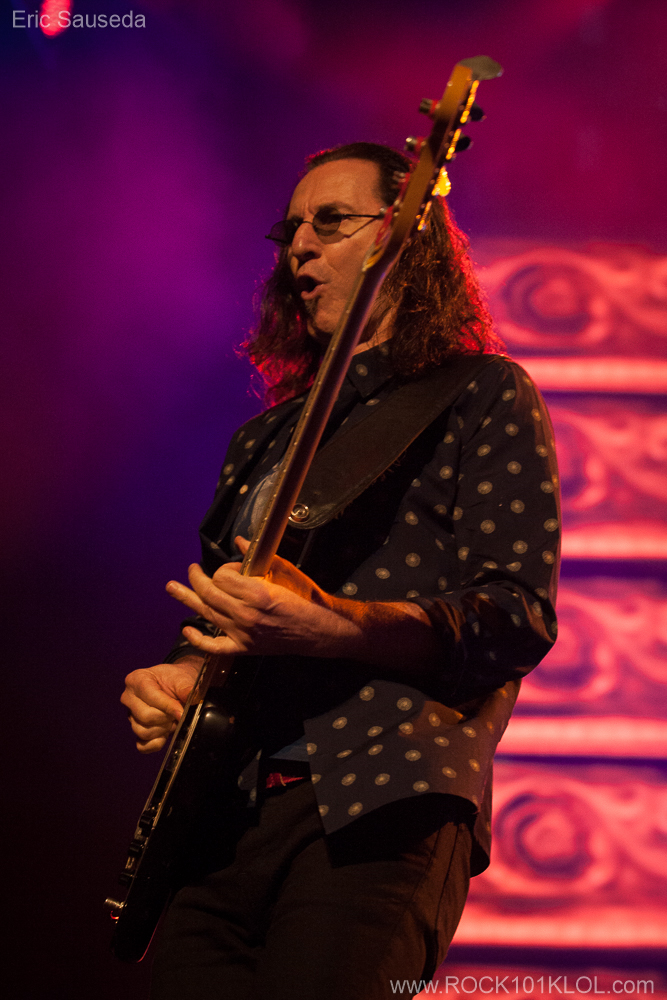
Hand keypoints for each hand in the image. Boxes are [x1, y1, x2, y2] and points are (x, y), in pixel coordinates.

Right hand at [121, 656, 202, 752]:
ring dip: (163, 730)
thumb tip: (193, 698)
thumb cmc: (175, 680)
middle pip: (145, 717)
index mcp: (136, 680)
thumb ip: (186, 688)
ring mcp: (131, 716)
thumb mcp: (182, 678)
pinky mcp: (136, 730)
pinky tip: (165, 733)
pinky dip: (156, 743)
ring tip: (172, 719)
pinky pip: (142, 746)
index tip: (181, 711)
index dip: (168, 707)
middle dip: (166, 718)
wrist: (176, 685)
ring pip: (143, 732)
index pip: (150, 698)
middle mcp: (129, 698)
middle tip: (177, 713)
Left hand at [165, 537, 347, 658]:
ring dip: (187, 598)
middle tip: (192, 569)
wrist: (318, 630)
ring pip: (206, 613)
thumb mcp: (285, 571)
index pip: (222, 577)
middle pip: (209, 593)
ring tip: (172, 587)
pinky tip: (187, 628)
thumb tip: (240, 543)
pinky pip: (214, 646)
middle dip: (197, 578)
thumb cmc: (305, 599)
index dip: (222, 569)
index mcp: (257, 592)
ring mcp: (243, 633)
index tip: (230, 568)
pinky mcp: (244, 648)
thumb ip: (258, 558)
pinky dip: (198, 639)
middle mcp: (245, 613)